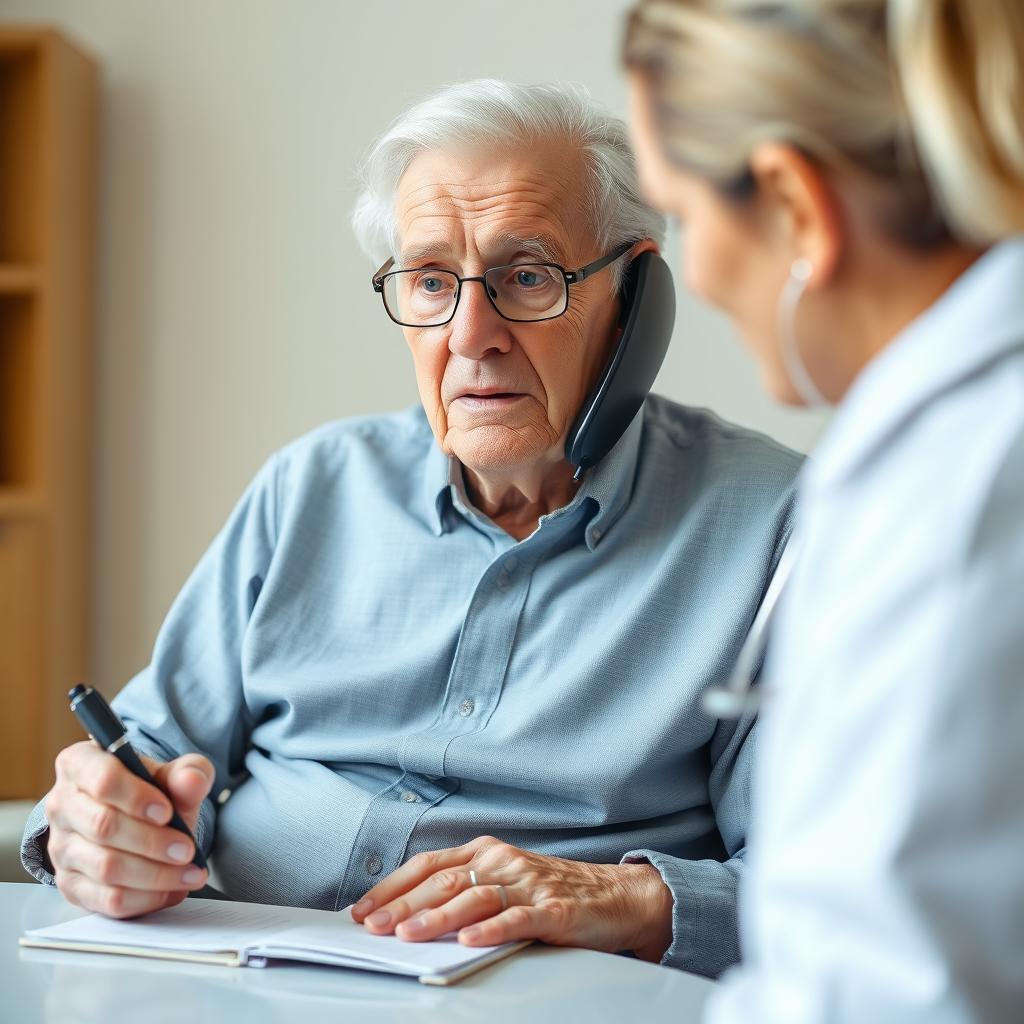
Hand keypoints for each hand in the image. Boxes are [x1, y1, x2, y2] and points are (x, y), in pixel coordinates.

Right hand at [43, 741, 213, 917]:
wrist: (139, 818)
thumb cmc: (152, 790)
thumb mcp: (174, 774)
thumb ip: (188, 773)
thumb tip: (193, 781)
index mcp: (81, 763)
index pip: (102, 779)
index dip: (136, 798)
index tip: (167, 812)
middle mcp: (62, 805)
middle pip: (104, 826)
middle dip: (152, 841)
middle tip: (187, 850)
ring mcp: (62, 848)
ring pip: (105, 867)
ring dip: (154, 874)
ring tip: (189, 872)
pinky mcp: (70, 884)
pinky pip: (106, 899)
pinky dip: (145, 898)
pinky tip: (172, 889)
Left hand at [351, 835, 673, 961]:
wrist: (617, 895)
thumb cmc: (551, 891)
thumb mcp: (503, 881)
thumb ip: (463, 890)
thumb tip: (405, 916)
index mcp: (485, 852)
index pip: (428, 865)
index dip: (392, 887)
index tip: (361, 911)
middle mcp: (502, 861)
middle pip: (444, 881)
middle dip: (403, 905)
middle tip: (374, 928)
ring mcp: (528, 883)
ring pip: (474, 897)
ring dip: (438, 917)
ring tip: (408, 935)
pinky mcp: (554, 908)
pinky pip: (518, 917)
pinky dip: (491, 928)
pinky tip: (469, 940)